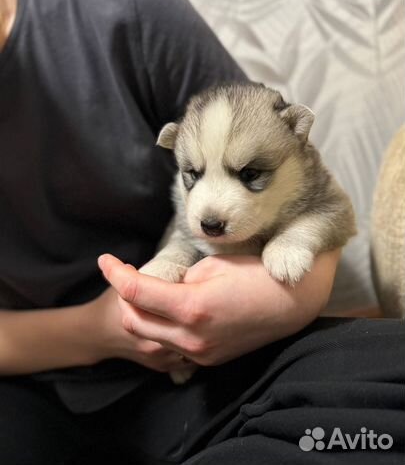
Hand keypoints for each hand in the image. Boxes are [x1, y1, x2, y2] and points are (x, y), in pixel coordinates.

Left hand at [98, 250, 338, 366]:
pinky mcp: (208, 359)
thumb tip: (163, 288)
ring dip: (138, 315)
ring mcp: (200, 353)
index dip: (115, 274)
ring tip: (142, 293)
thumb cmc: (256, 275)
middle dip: (121, 298)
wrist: (292, 304)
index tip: (106, 260)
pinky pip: (170, 346)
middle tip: (124, 276)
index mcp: (192, 308)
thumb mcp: (213, 266)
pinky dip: (159, 328)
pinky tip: (166, 311)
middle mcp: (191, 338)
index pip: (136, 292)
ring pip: (149, 339)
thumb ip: (179, 281)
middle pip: (134, 322)